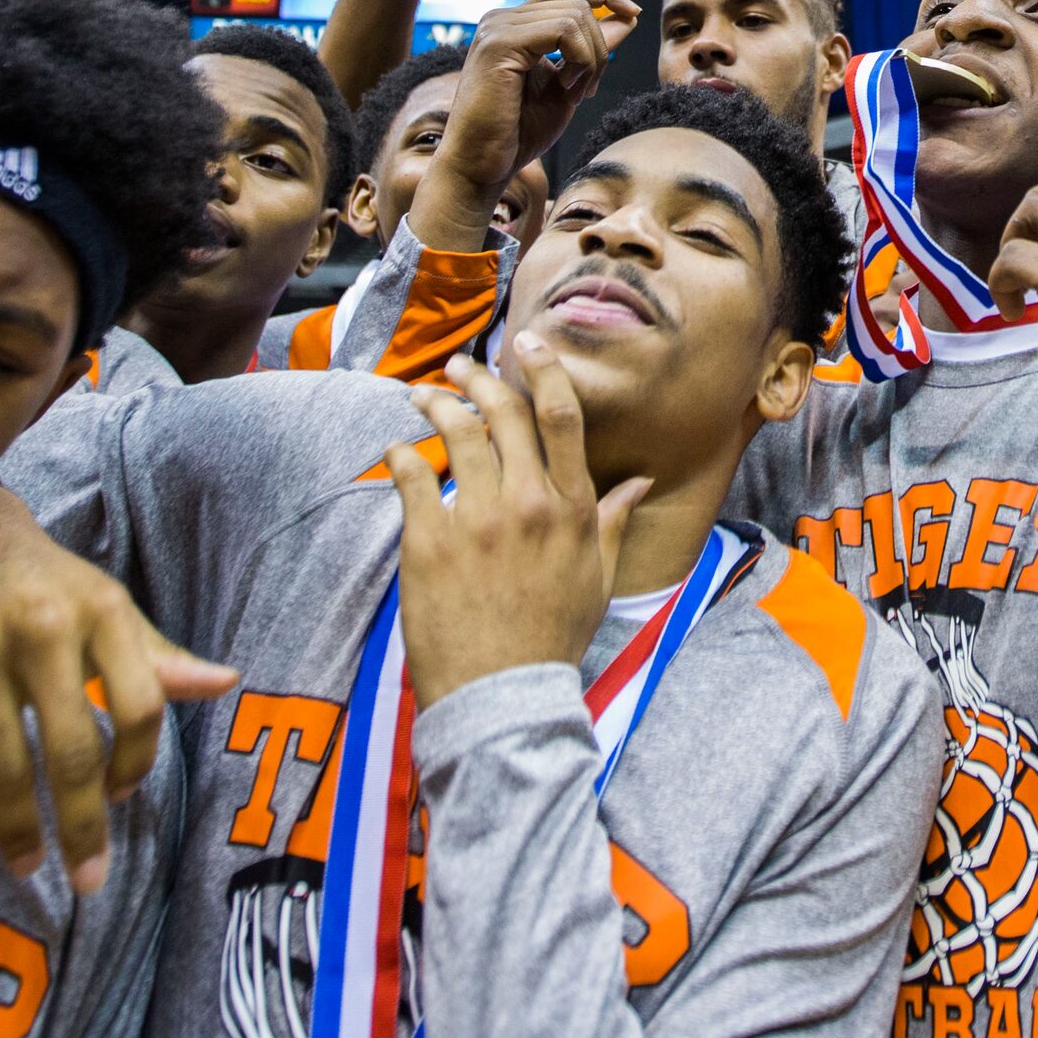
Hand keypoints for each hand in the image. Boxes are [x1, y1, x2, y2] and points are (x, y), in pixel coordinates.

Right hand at [0, 479, 237, 888]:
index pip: (141, 706)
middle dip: (82, 824)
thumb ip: (158, 657)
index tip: (127, 796)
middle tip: (88, 875)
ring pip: (1, 770)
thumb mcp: (108, 605)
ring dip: (17, 831)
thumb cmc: (44, 583)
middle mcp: (38, 634)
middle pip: (71, 751)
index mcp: (100, 613)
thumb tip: (225, 684)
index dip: (139, 761)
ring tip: (27, 862)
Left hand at [387, 336, 649, 708]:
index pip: (562, 415)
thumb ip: (613, 520)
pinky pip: (411, 475)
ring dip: (436, 403)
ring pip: (455, 432)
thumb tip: (640, 482)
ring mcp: (477, 519)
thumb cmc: (552, 638)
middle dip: (478, 378)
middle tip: (459, 368)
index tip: (525, 342)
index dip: (543, 368)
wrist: (501, 694)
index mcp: (571, 508)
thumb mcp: (597, 577)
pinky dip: (401, 452)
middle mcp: (528, 503)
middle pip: (504, 412)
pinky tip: (396, 448)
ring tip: (422, 397)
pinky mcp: (429, 541)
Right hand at [419, 0, 639, 246]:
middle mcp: (501, 18)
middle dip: (599, 47)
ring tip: (575, 93)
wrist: (481, 166)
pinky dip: (580, 60)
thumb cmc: (518, 134)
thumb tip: (629, 17)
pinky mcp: (499, 43)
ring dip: (591, 58)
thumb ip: (592, 51)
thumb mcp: (568, 85)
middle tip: (588, 90)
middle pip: (578, 4)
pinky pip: (564, 30)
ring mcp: (498, 27)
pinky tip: (567, 89)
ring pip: (576, 16)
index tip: (634, 13)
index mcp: (514, 26)